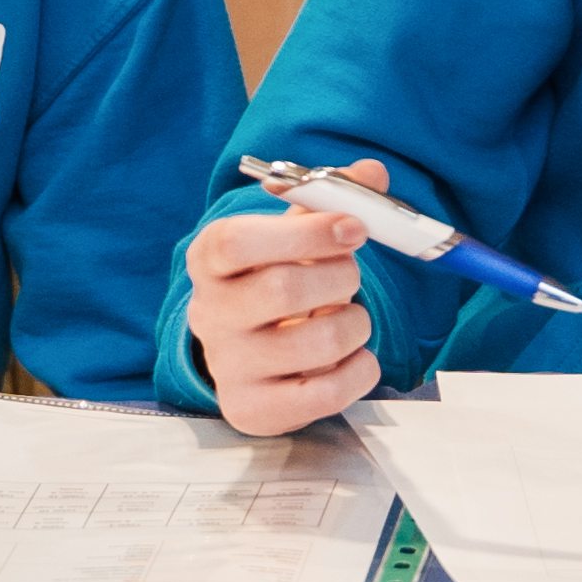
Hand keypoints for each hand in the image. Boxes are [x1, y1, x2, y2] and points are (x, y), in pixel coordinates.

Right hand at [186, 184, 381, 437]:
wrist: (248, 352)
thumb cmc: (274, 281)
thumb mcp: (293, 236)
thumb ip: (330, 201)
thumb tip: (372, 172)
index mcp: (209, 260)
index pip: (237, 241)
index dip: (305, 232)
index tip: (354, 227)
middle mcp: (209, 314)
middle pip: (282, 289)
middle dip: (340, 277)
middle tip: (352, 276)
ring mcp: (228, 367)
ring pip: (314, 343)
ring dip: (355, 325)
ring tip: (350, 319)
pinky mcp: (252, 409)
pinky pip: (325, 393)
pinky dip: (359, 372)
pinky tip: (351, 358)